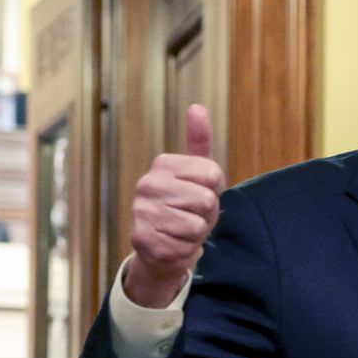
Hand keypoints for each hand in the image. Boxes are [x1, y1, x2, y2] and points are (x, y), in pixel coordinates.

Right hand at [127, 104, 224, 307]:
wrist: (165, 246)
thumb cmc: (187, 208)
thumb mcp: (199, 175)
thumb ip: (199, 142)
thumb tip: (197, 107)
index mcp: (163, 164)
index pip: (213, 175)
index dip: (215, 191)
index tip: (200, 194)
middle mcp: (147, 184)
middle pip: (206, 200)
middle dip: (207, 214)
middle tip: (192, 216)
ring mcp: (142, 211)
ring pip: (197, 225)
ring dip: (197, 233)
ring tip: (182, 230)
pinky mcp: (143, 238)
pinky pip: (186, 245)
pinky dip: (186, 249)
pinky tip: (173, 244)